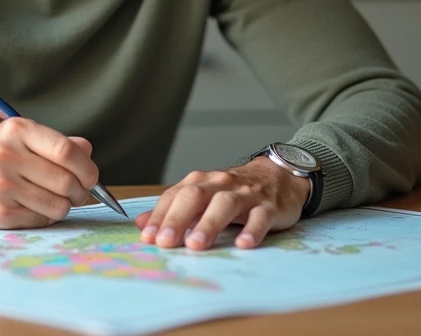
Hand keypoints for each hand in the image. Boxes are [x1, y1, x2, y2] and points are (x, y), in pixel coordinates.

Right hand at [0, 117, 98, 228]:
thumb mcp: (18, 138)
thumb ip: (55, 143)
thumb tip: (88, 151)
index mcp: (17, 130)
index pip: (66, 151)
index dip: (87, 168)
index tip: (91, 177)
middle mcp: (7, 156)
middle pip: (66, 180)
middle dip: (81, 191)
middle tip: (79, 194)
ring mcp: (2, 186)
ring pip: (57, 204)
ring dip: (64, 206)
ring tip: (56, 200)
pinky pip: (41, 219)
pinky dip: (46, 217)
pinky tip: (35, 208)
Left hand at [136, 158, 309, 250]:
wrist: (279, 175)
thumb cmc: (235, 190)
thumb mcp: (203, 195)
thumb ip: (174, 209)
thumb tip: (142, 224)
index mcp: (201, 182)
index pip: (176, 195)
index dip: (160, 215)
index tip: (147, 237)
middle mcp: (221, 184)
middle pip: (196, 196)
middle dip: (178, 219)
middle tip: (165, 242)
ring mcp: (246, 194)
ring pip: (225, 204)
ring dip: (208, 224)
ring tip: (195, 245)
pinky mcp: (269, 206)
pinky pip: (260, 217)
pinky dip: (252, 230)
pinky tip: (243, 244)